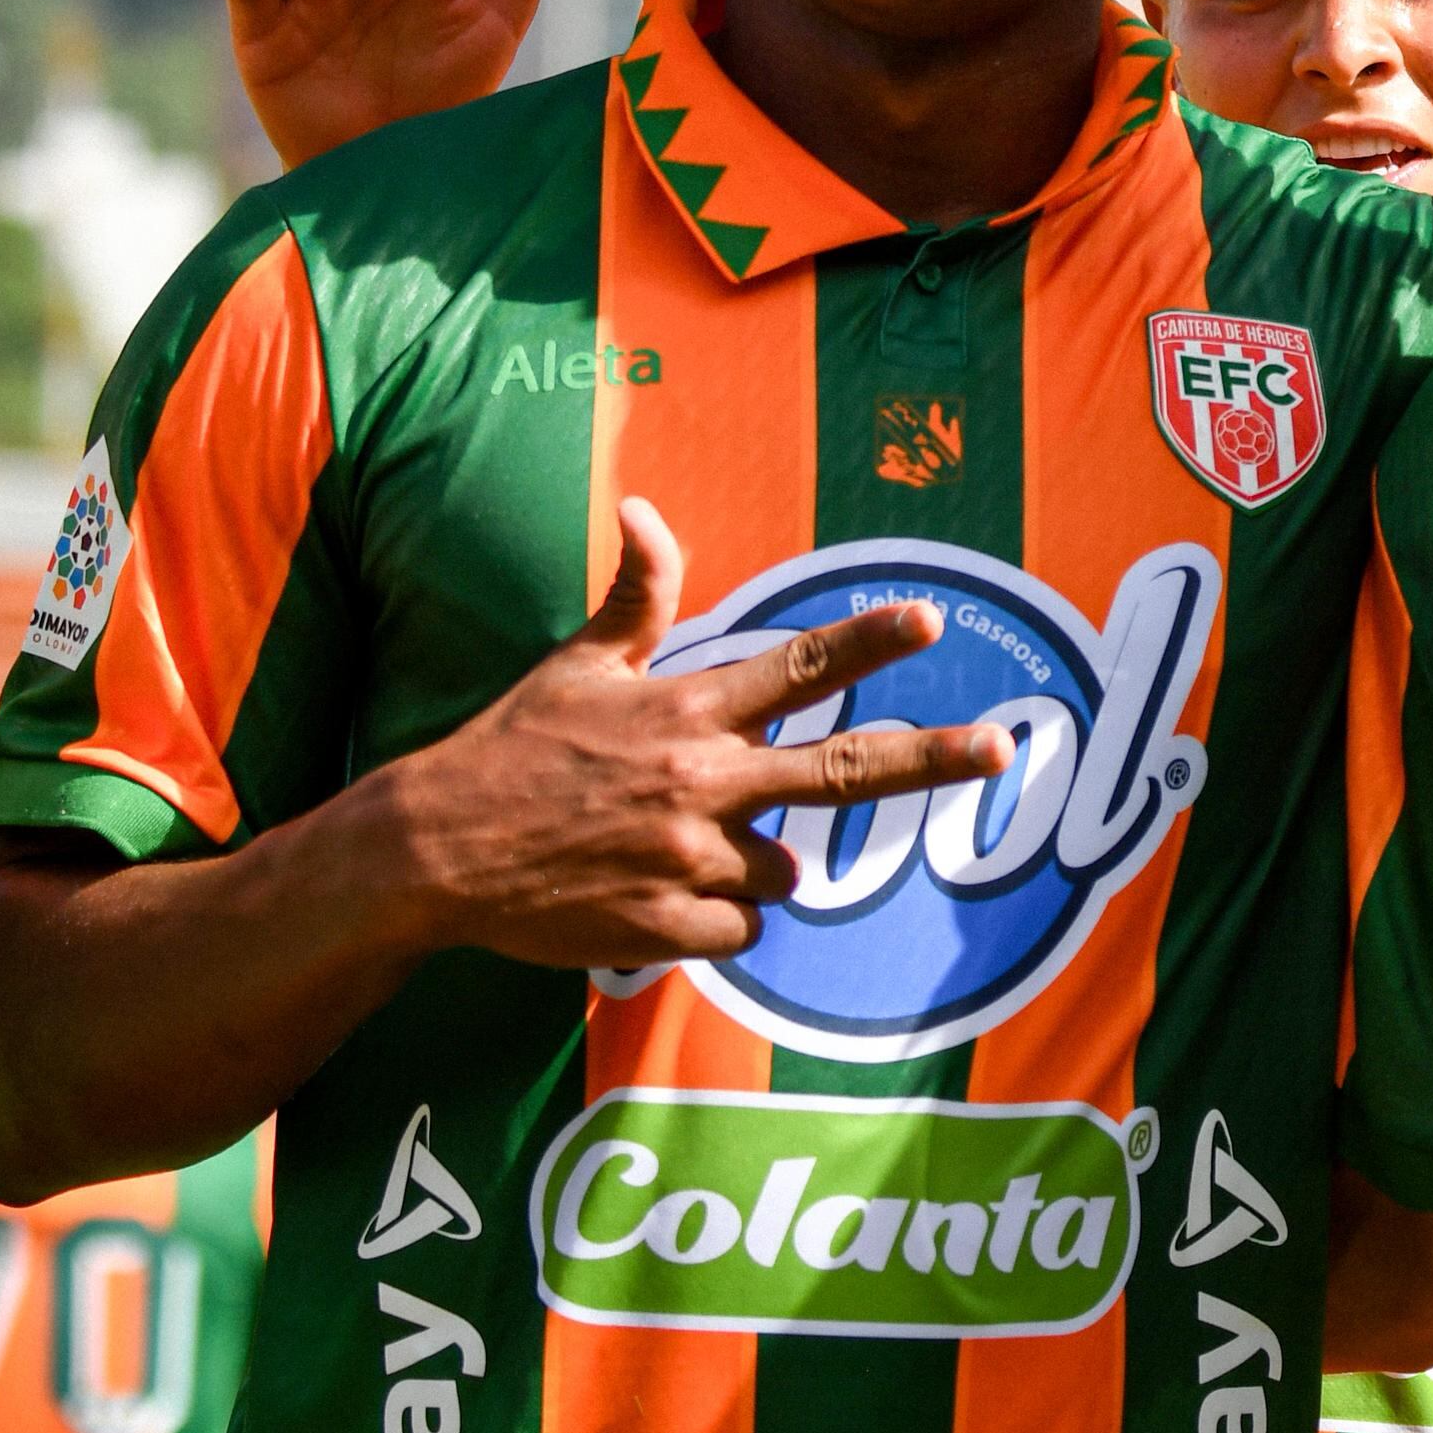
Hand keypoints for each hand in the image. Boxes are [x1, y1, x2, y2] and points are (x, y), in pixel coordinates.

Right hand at [387, 497, 1009, 969]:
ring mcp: (689, 857)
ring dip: (760, 860)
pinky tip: (657, 890)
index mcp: (687, 710)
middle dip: (930, 758)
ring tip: (679, 844)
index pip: (797, 667)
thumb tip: (644, 506)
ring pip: (786, 868)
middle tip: (998, 747)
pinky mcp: (668, 923)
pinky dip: (719, 913)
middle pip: (843, 769)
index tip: (930, 623)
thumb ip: (637, 593)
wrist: (433, 853)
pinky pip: (740, 925)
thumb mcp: (577, 663)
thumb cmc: (512, 747)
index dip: (868, 642)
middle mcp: (703, 782)